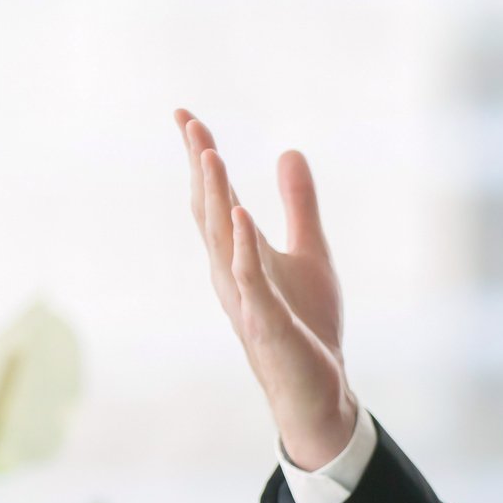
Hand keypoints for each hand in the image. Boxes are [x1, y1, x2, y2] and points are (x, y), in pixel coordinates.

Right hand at [177, 109, 356, 469]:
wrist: (317, 388)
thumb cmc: (307, 325)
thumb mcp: (310, 252)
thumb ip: (299, 204)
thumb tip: (289, 151)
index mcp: (239, 253)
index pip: (216, 196)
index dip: (201, 156)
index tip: (186, 115)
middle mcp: (231, 271)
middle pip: (209, 209)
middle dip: (199, 165)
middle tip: (188, 120)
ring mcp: (245, 297)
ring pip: (222, 239)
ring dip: (214, 196)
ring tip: (208, 153)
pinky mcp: (267, 322)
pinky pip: (250, 280)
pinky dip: (243, 248)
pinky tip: (239, 215)